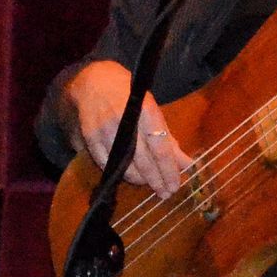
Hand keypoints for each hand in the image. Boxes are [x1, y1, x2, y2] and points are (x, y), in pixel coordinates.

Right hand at [63, 60, 191, 198]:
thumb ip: (168, 139)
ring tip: (150, 184)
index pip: (160, 148)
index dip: (169, 170)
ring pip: (125, 166)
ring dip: (140, 180)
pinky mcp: (90, 138)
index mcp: (146, 112)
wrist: (95, 82)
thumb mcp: (153, 111)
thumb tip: (187, 164)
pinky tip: (130, 176)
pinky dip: (120, 173)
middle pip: (144, 161)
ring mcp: (105, 130)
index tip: (175, 186)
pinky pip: (107, 164)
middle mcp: (125, 121)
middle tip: (166, 193)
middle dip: (157, 180)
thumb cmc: (129, 97)